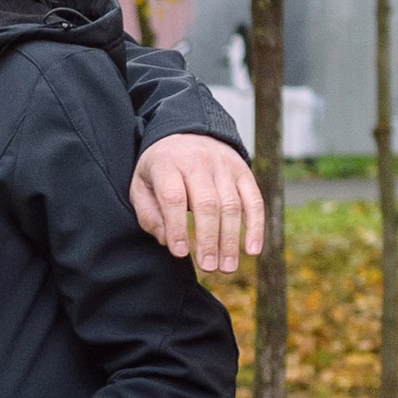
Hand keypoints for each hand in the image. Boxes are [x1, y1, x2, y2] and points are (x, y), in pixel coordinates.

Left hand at [131, 134, 264, 277]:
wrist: (187, 131)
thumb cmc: (161, 168)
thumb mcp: (142, 184)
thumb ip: (149, 214)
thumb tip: (167, 241)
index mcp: (167, 164)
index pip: (174, 197)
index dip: (177, 227)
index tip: (180, 253)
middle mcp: (198, 162)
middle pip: (207, 204)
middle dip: (209, 239)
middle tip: (208, 267)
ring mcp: (224, 166)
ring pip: (231, 205)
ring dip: (231, 240)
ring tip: (226, 267)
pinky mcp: (243, 171)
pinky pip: (254, 200)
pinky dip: (255, 226)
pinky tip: (252, 250)